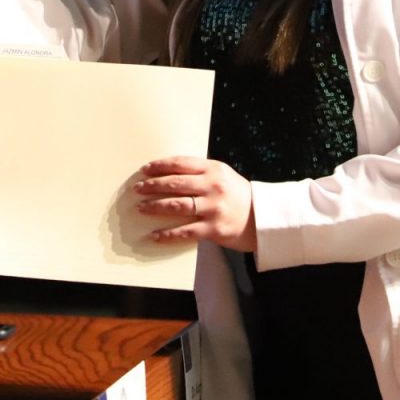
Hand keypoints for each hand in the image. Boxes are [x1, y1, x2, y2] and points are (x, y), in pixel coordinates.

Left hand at [134, 156, 255, 251]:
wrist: (262, 219)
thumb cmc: (236, 195)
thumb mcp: (222, 175)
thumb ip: (199, 172)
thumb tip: (166, 172)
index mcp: (213, 170)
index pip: (180, 164)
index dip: (160, 165)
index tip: (145, 169)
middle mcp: (213, 187)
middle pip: (175, 184)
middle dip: (153, 185)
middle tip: (137, 188)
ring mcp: (213, 208)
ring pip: (177, 206)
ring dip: (155, 207)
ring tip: (140, 208)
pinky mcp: (214, 230)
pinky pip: (185, 232)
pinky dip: (167, 234)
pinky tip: (154, 236)